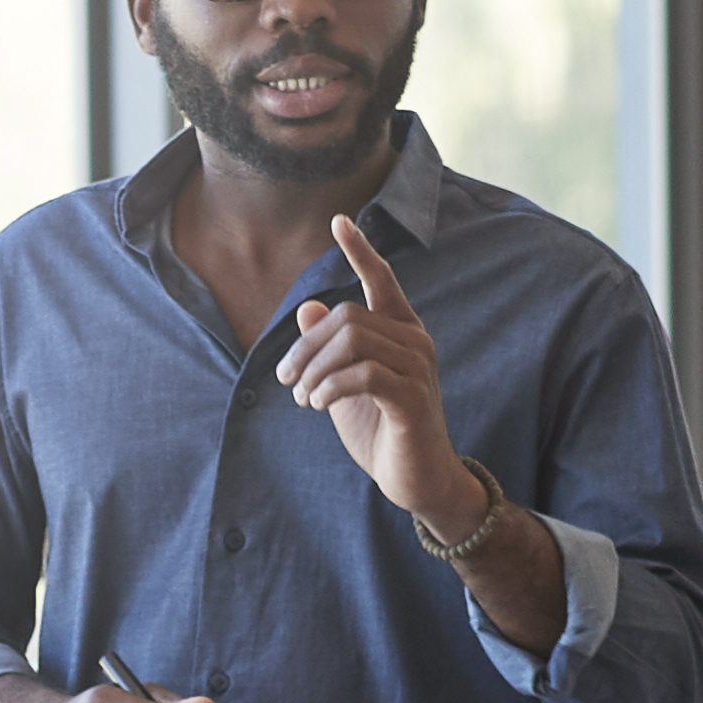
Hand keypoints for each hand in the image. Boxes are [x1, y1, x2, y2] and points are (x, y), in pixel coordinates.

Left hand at [280, 214, 467, 525]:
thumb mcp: (345, 386)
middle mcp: (415, 342)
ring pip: (352, 342)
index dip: (361, 251)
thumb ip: (330, 351)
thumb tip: (308, 308)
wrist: (417, 481)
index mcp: (401, 333)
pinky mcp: (412, 398)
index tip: (339, 221)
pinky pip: (363, 373)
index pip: (383, 280)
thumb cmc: (382, 432)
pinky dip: (330, 386)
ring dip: (314, 370)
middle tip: (285, 379)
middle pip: (348, 317)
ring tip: (302, 397)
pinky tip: (318, 404)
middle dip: (306, 347)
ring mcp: (417, 368)